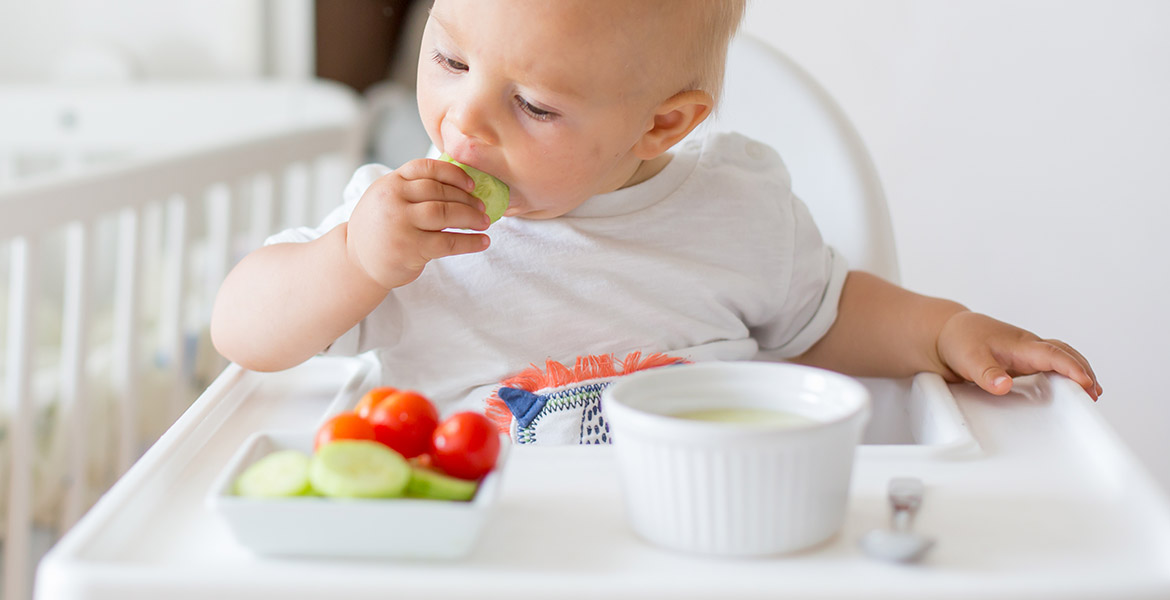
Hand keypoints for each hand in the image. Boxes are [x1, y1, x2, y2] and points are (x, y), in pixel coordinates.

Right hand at [345, 158, 489, 289]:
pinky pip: (447, 242)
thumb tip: (460, 185)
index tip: (471, 184)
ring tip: (484, 222)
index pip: (426, 168)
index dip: (453, 174)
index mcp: (390, 182)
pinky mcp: (409, 248)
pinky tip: (483, 242)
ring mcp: (400, 223)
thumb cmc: (380, 228)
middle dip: (466, 199)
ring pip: (445, 214)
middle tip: (482, 207)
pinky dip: (470, 242)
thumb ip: (412, 189)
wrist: (355, 261)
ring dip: (471, 217)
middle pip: (439, 192)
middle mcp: (393, 199)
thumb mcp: (386, 199)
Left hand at [936, 311, 1101, 399]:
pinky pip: (1052, 363)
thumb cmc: (961, 341)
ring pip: (1061, 357)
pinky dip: (1066, 372)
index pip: (1053, 355)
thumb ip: (986, 374)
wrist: (949, 333)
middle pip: (1065, 354)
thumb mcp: (970, 360)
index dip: (1071, 368)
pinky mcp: (1024, 361)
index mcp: (1020, 345)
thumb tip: (1003, 386)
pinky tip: (1070, 386)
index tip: (1087, 383)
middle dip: (1083, 370)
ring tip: (1091, 392)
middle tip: (1094, 393)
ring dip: (1078, 371)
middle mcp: (1029, 347)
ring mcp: (1028, 353)